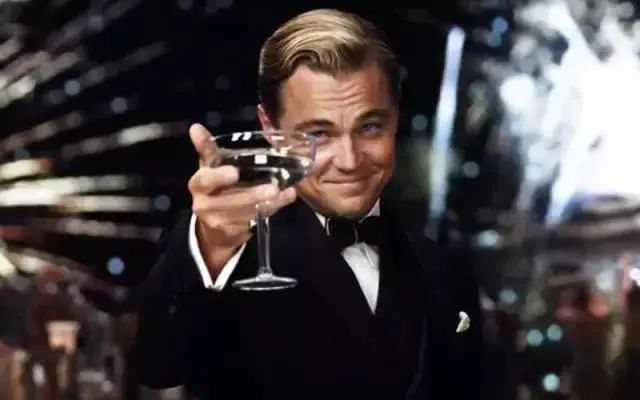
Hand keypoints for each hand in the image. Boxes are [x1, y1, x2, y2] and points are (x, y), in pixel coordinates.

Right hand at [187, 123, 295, 274]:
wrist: (212, 229)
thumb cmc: (214, 190)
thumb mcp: (209, 168)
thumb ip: (206, 148)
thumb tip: (195, 127)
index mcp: (198, 185)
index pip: (205, 180)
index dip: (218, 176)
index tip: (234, 172)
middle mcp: (203, 205)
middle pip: (229, 201)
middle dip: (251, 195)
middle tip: (273, 188)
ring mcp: (217, 222)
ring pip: (245, 212)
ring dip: (268, 203)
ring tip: (285, 192)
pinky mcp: (232, 233)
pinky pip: (254, 220)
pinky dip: (270, 209)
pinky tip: (284, 199)